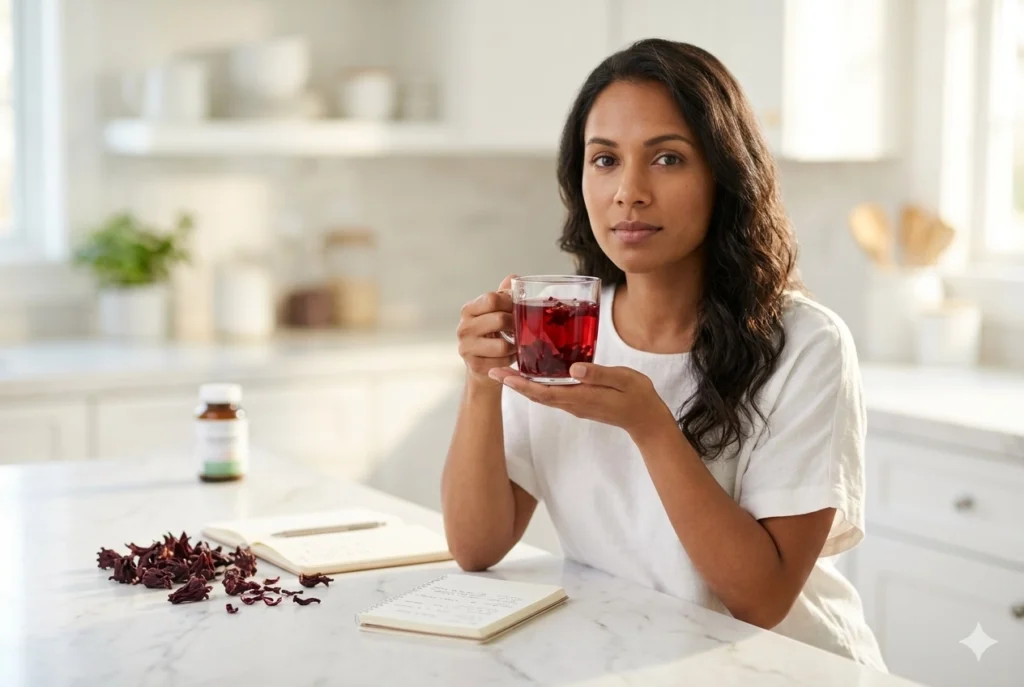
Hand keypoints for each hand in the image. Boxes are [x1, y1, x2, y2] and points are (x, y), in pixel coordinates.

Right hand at [457, 275, 516, 385]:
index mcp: (469, 310)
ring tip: (516, 343)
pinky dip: (511, 359)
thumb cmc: (492, 334)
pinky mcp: (474, 365)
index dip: (510, 302)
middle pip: (499, 320)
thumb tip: (512, 277)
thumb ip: (503, 294)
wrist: (483, 364)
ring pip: (502, 345)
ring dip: (515, 345)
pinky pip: (502, 361)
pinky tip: (510, 356)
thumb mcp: (496, 312)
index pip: (492, 299)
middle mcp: (463, 327)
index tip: (517, 308)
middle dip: (515, 324)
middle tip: (521, 328)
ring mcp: (466, 348)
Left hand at [489, 362, 674, 437]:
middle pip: (535, 394)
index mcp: (579, 397)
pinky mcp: (579, 402)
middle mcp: (572, 403)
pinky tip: (534, 373)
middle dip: (513, 383)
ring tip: (506, 370)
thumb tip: (573, 368)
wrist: (646, 420)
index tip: (499, 375)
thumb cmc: (637, 397)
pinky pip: (552, 394)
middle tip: (491, 370)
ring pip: (542, 394)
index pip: (542, 391)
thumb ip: (598, 374)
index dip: (519, 383)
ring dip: (523, 384)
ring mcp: (575, 404)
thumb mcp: (622, 380)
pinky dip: (537, 385)